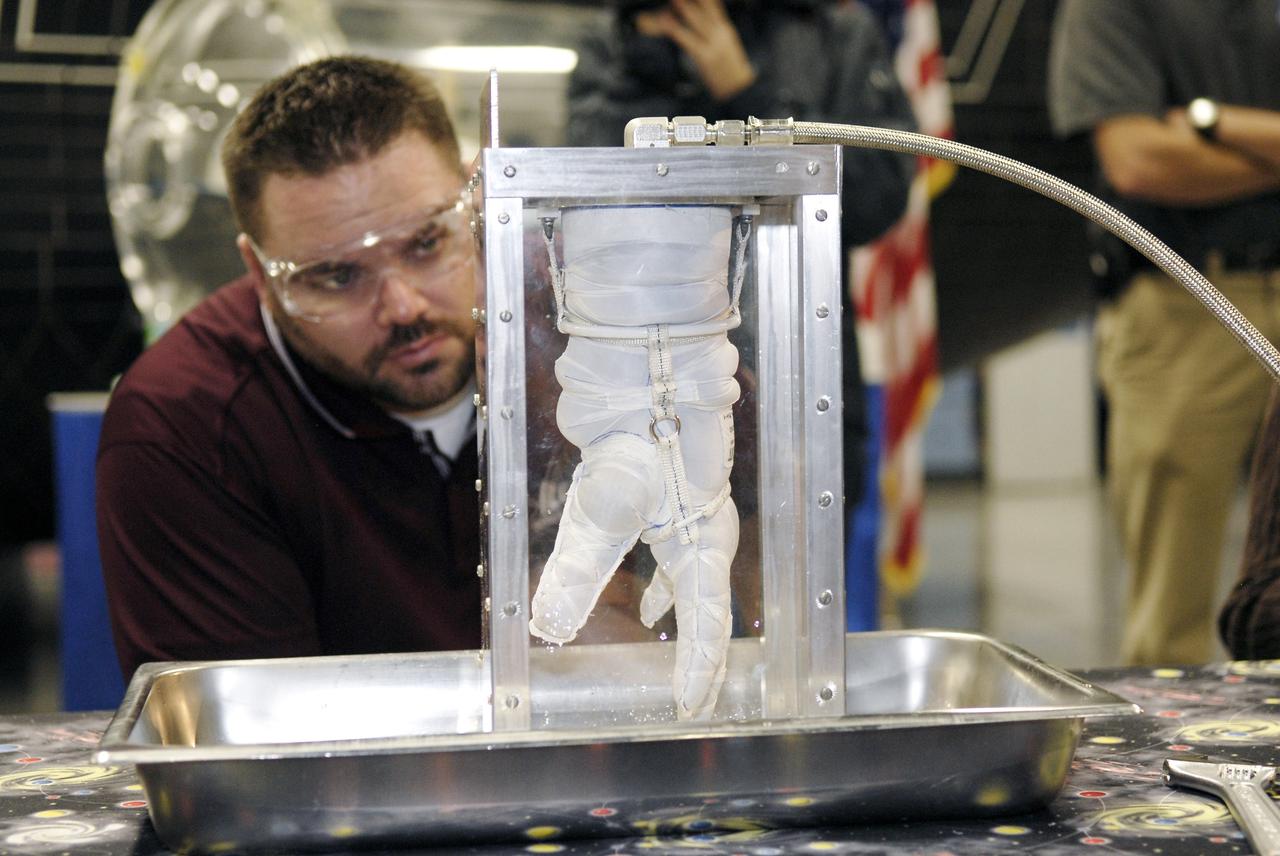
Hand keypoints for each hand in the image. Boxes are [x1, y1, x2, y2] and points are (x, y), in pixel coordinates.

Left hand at [634, 0, 755, 101]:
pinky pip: (686, 39)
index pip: (714, 6)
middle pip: (703, 9)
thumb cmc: (728, 66)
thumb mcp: (725, 42)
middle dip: (691, 0)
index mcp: (724, 28)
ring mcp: (713, 44)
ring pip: (695, 21)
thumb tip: (695, 18)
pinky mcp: (704, 57)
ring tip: (672, 0)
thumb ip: (713, 28)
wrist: (739, 89)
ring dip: (682, 8)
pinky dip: (675, 30)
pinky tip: (665, 22)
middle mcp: (720, 33)